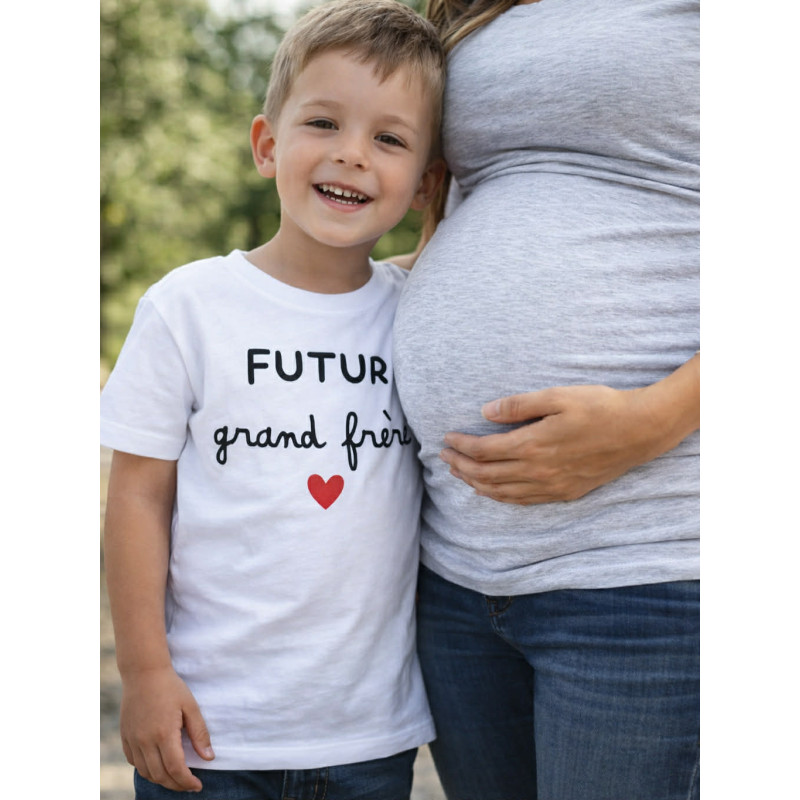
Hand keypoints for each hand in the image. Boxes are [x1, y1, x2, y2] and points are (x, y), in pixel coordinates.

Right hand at [119, 667, 213, 791]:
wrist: (144, 672)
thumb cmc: (171, 687)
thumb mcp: (191, 706)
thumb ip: (199, 733)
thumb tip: (209, 758)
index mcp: (164, 734)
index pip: (176, 769)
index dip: (187, 782)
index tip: (198, 786)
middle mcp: (145, 741)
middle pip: (160, 775)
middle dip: (176, 785)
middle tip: (189, 785)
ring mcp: (132, 740)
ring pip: (146, 772)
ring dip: (161, 780)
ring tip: (176, 779)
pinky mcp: (125, 737)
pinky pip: (135, 762)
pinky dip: (147, 770)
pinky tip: (158, 766)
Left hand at [440, 366, 697, 504]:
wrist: (640, 430)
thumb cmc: (600, 407)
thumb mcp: (557, 396)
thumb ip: (519, 405)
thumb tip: (485, 412)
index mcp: (533, 445)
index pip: (484, 451)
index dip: (461, 446)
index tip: (446, 439)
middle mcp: (538, 471)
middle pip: (487, 475)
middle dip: (461, 466)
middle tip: (444, 458)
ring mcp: (552, 486)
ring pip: (502, 492)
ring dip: (476, 484)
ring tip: (459, 474)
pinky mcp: (565, 492)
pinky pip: (524, 501)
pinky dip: (501, 497)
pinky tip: (491, 492)